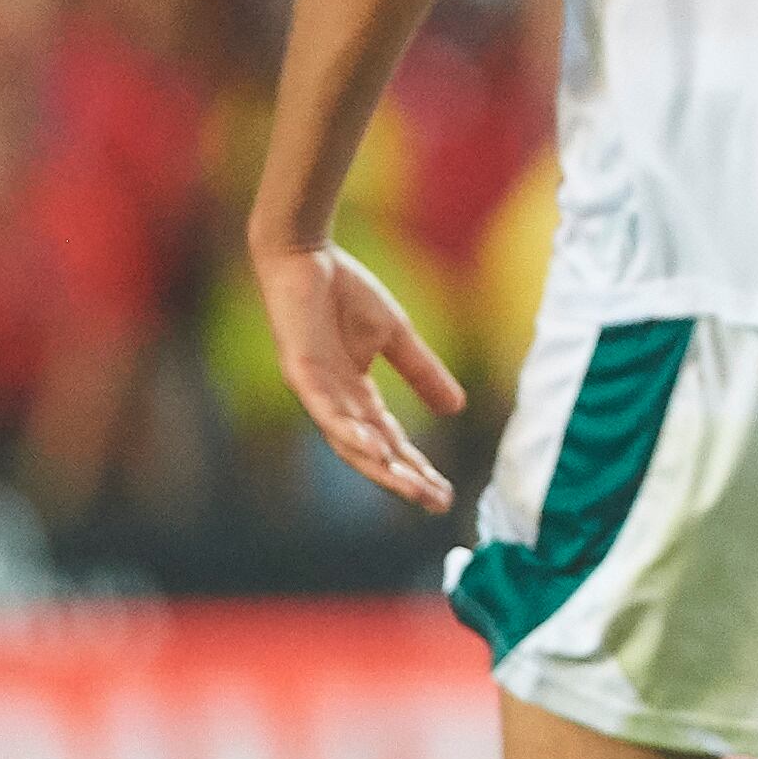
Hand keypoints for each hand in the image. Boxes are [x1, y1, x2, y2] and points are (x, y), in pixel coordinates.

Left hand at [247, 238, 466, 512]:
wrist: (306, 255)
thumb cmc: (344, 290)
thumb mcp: (397, 335)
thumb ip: (422, 372)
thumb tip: (457, 409)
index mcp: (355, 393)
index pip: (391, 441)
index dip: (416, 466)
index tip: (445, 492)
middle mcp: (334, 401)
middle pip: (372, 453)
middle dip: (403, 480)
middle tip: (436, 503)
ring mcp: (316, 391)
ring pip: (349, 442)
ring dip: (380, 467)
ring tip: (411, 488)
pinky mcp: (300, 372)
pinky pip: (326, 412)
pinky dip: (348, 433)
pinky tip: (372, 449)